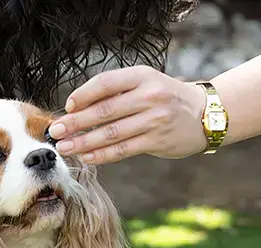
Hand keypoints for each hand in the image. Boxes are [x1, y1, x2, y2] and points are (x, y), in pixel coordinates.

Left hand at [47, 65, 209, 163]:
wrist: (205, 114)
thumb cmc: (165, 98)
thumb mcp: (145, 83)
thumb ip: (117, 92)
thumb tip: (76, 108)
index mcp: (142, 76)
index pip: (105, 83)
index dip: (82, 95)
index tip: (67, 107)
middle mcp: (149, 96)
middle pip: (104, 111)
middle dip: (75, 123)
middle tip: (55, 131)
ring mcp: (154, 119)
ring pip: (111, 133)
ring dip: (83, 142)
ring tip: (65, 148)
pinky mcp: (157, 140)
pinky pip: (123, 149)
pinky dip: (102, 154)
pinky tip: (86, 157)